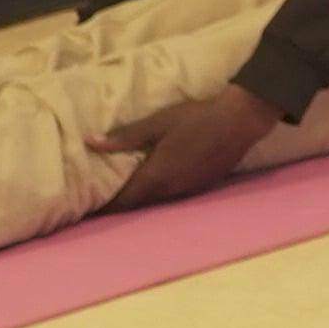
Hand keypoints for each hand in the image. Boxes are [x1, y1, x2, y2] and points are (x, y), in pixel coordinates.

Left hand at [92, 83, 280, 211]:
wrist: (239, 121)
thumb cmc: (195, 118)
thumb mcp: (157, 123)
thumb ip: (125, 137)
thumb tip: (91, 143)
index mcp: (157, 175)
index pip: (125, 199)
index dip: (106, 206)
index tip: (89, 208)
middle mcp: (172, 189)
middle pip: (140, 203)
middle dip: (121, 204)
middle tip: (101, 201)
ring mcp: (189, 189)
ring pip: (158, 200)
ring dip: (141, 199)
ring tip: (125, 193)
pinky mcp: (202, 185)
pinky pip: (174, 195)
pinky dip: (160, 193)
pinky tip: (157, 184)